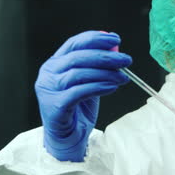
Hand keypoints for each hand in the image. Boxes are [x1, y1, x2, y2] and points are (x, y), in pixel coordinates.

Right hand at [35, 31, 131, 161]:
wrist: (68, 136)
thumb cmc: (79, 107)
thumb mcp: (90, 82)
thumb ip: (98, 66)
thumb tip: (115, 48)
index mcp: (56, 63)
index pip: (75, 43)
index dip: (96, 38)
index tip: (116, 39)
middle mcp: (48, 73)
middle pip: (78, 57)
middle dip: (106, 56)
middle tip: (126, 60)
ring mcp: (49, 90)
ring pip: (79, 74)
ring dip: (105, 74)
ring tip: (123, 78)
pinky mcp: (55, 106)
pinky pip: (79, 92)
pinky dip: (98, 87)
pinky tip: (112, 88)